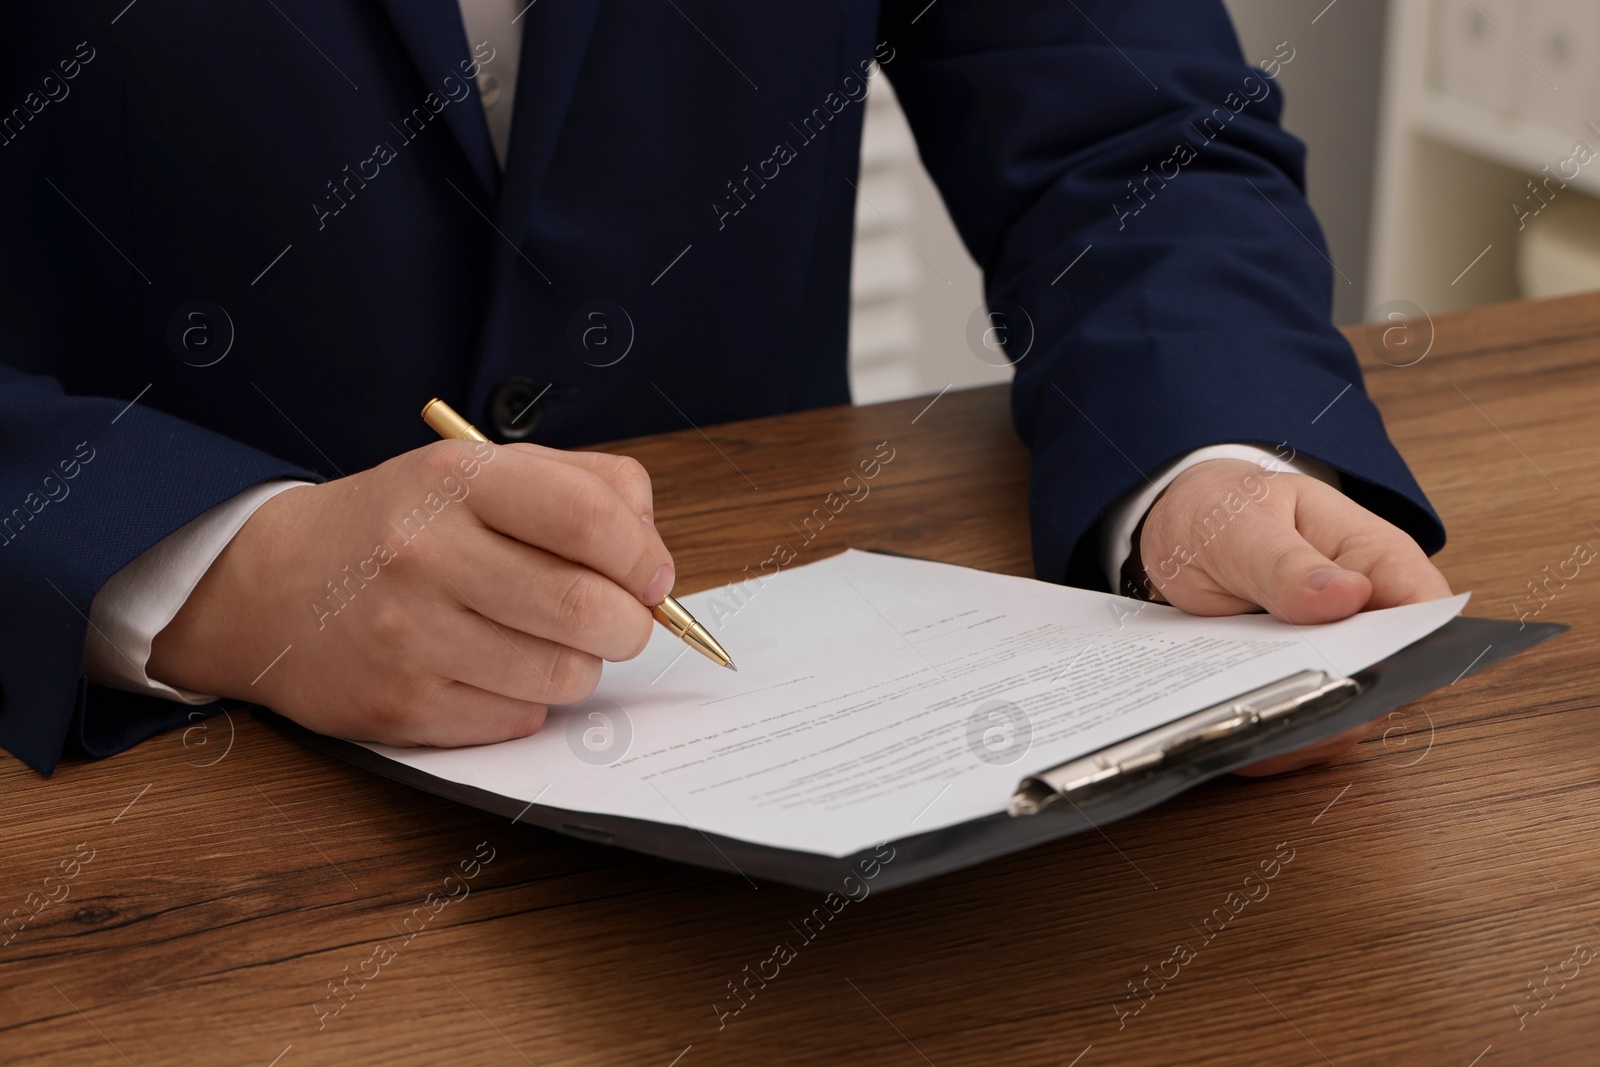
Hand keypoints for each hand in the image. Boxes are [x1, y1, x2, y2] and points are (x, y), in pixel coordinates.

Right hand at [148, 440, 673, 746]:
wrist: (272, 587)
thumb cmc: (402, 526)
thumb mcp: (481, 473)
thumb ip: (586, 490)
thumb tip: (655, 559)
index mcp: (457, 482)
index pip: (591, 518)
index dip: (644, 556)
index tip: (651, 575)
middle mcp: (427, 555)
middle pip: (588, 609)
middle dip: (629, 624)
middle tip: (618, 619)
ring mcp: (410, 636)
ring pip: (564, 675)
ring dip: (579, 665)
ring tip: (546, 639)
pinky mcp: (402, 706)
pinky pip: (519, 718)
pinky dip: (528, 700)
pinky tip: (492, 667)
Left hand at [1133, 458, 1450, 775]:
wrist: (1178, 531)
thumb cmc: (1223, 514)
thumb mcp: (1241, 527)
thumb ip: (1286, 562)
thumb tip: (1347, 595)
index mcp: (1373, 558)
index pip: (1426, 610)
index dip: (1414, 650)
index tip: (1368, 674)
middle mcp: (1365, 616)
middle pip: (1390, 678)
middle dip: (1348, 703)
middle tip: (1296, 712)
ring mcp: (1333, 658)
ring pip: (1346, 717)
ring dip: (1305, 731)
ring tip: (1257, 730)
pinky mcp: (1298, 688)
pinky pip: (1300, 730)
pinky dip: (1270, 740)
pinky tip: (1236, 736)